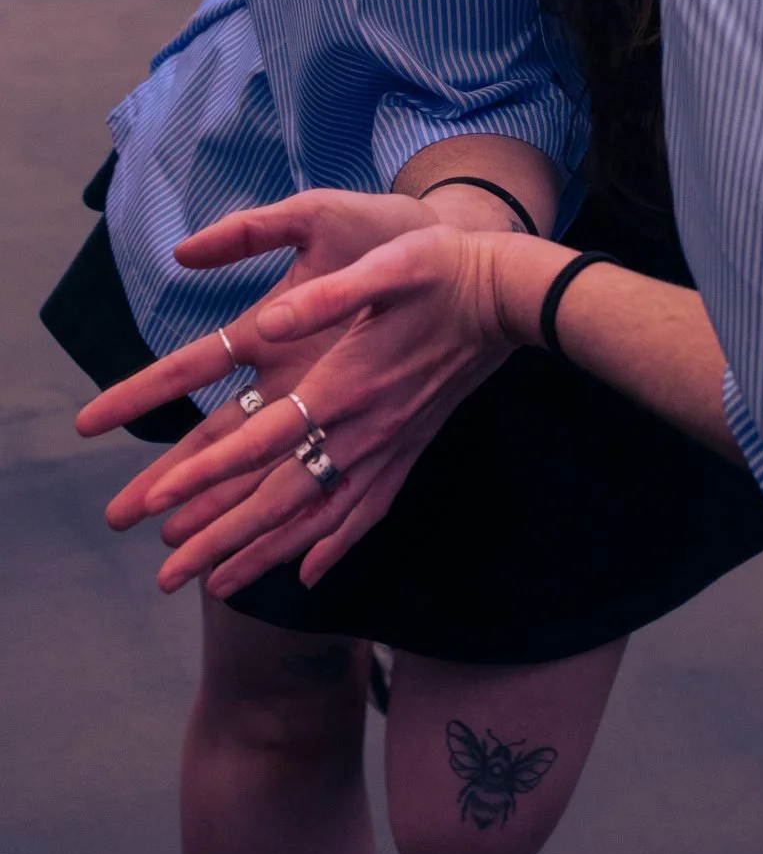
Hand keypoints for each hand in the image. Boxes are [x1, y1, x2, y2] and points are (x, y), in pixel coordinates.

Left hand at [82, 212, 559, 601]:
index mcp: (347, 383)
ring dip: (266, 554)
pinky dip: (335, 545)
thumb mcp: (388, 265)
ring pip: (320, 516)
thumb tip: (273, 318)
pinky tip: (310, 572)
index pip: (265, 441)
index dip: (209, 472)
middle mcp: (366, 428)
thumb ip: (330, 296)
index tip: (160, 501)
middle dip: (222, 539)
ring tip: (217, 588)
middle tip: (168, 575)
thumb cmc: (444, 270)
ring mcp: (390, 445)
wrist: (511, 298)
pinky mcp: (409, 448)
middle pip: (282, 498)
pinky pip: (367, 510)